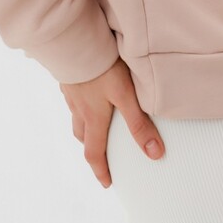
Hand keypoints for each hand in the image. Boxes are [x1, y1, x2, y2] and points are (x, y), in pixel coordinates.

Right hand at [59, 57, 165, 187]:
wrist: (75, 40)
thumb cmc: (102, 68)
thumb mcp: (126, 96)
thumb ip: (139, 124)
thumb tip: (155, 154)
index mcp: (93, 118)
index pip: (95, 152)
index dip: (101, 170)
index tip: (106, 182)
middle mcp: (78, 108)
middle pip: (82, 135)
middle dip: (91, 147)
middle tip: (100, 153)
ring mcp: (71, 91)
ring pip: (75, 115)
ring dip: (84, 123)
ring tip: (93, 121)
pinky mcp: (67, 75)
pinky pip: (72, 95)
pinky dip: (79, 100)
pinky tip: (86, 89)